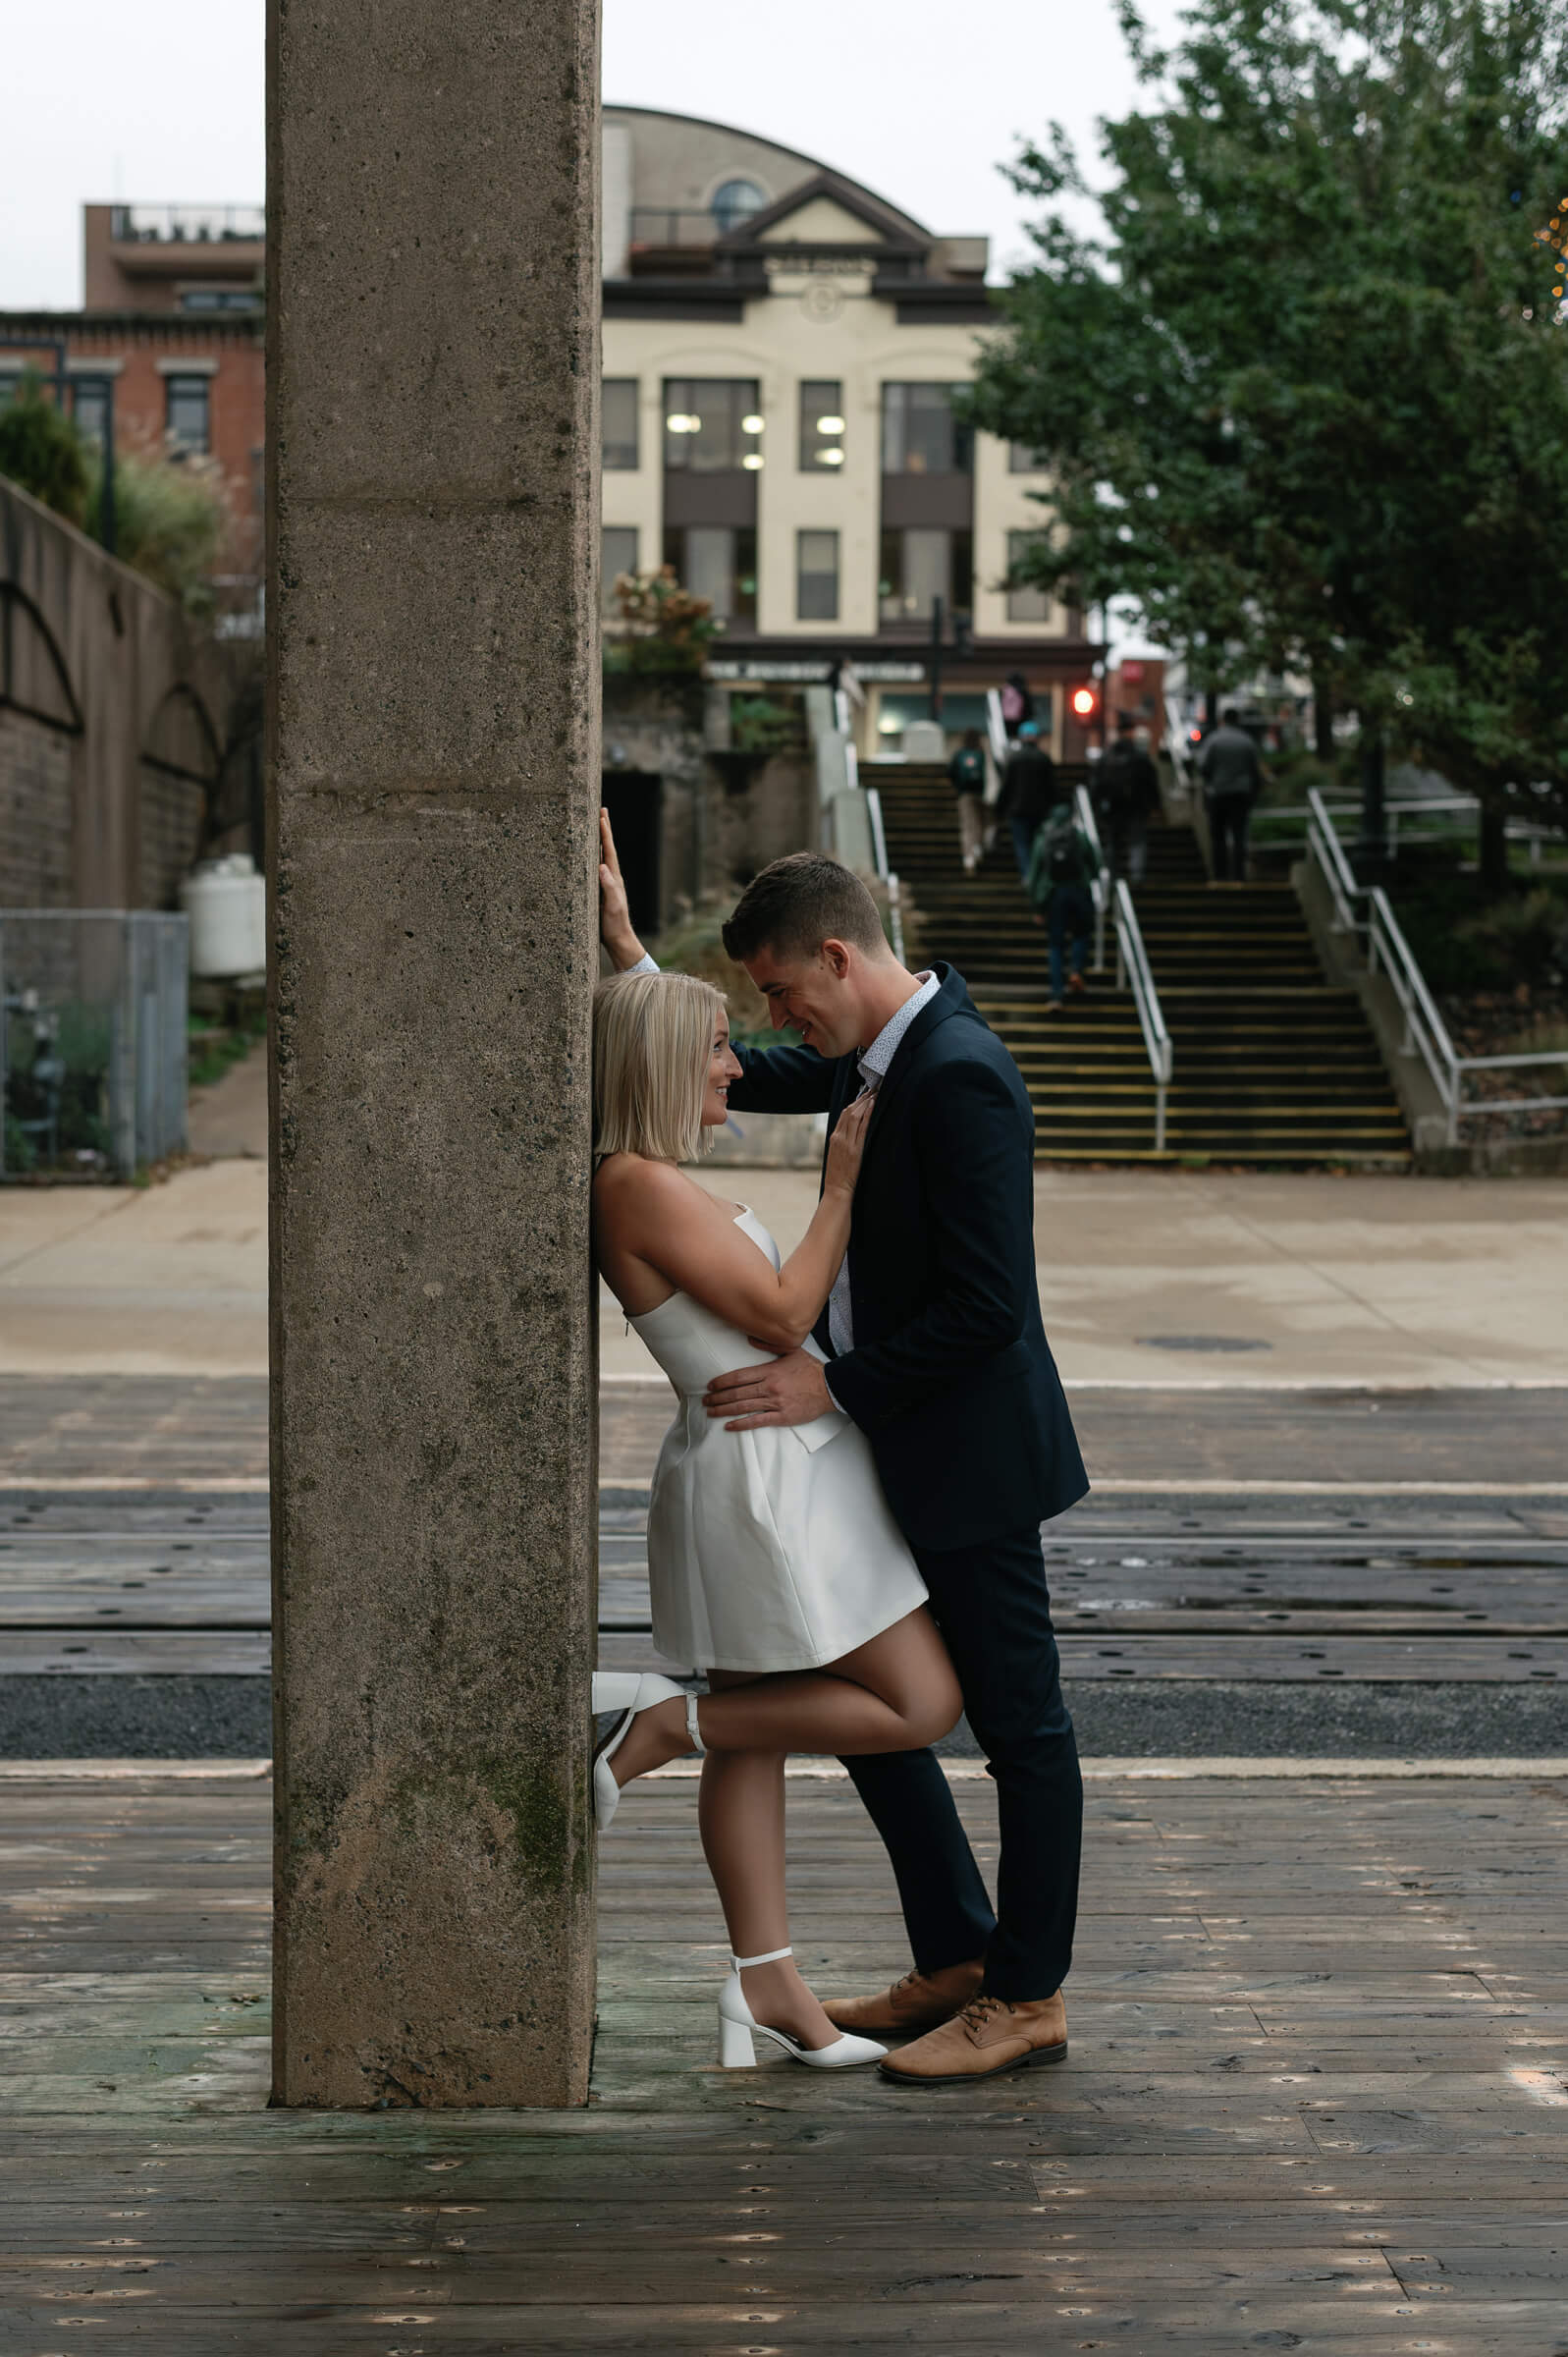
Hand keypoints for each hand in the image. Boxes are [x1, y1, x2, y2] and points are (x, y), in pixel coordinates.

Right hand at [598, 808, 646, 970]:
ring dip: (596, 840)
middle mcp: (610, 877)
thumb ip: (609, 887)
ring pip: (599, 856)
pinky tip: (584, 854)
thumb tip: (602, 867)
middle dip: (603, 829)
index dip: (605, 833)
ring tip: (592, 825)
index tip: (601, 815)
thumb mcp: (612, 906)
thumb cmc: (615, 924)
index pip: (608, 850)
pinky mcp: (598, 891)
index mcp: (614, 878)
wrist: (617, 940)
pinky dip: (589, 856)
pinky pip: (592, 868)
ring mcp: (604, 883)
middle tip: (601, 810)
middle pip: (606, 848)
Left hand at [705, 1347, 834, 1430]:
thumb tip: (750, 1339)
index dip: (722, 1381)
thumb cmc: (811, 1369)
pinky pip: (758, 1421)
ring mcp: (775, 1403)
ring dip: (724, 1410)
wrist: (830, 1387)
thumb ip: (769, 1344)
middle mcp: (769, 1387)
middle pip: (737, 1393)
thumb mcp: (791, 1350)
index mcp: (769, 1371)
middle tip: (705, 1400)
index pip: (740, 1376)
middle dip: (719, 1397)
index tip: (711, 1385)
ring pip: (744, 1407)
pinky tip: (729, 1426)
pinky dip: (742, 1424)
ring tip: (711, 1412)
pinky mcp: (782, 1417)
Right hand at [823, 1091, 873, 1196]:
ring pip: (855, 1116)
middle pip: (849, 1111)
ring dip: (866, 1102)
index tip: (865, 1094)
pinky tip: (873, 1106)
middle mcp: (839, 1137)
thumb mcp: (836, 1154)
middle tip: (874, 1087)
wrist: (837, 1189)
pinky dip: (867, 1115)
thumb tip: (851, 1130)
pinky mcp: (855, 1150)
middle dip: (862, 1098)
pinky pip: (862, 1128)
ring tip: (876, 1092)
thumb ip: (842, 1141)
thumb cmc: (838, 1174)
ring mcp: (847, 1143)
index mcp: (834, 1137)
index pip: (843, 1113)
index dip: (855, 1102)